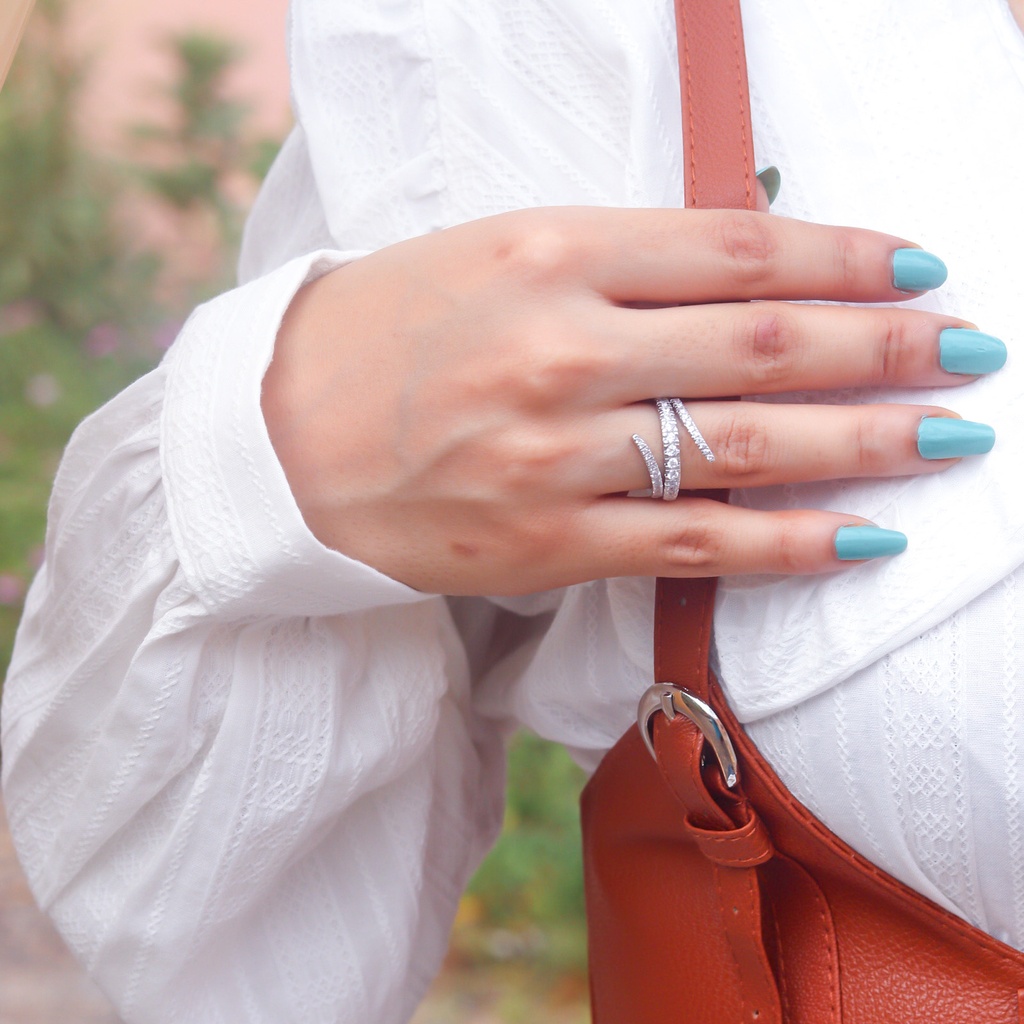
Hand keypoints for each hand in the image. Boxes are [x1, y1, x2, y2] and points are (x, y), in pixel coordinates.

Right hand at [262, 206, 997, 594]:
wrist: (283, 436)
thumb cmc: (390, 330)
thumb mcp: (497, 256)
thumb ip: (620, 264)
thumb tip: (750, 281)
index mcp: (549, 253)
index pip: (737, 249)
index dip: (845, 256)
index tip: (917, 267)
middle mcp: (561, 349)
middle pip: (766, 346)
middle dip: (888, 347)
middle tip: (971, 350)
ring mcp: (556, 453)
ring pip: (746, 449)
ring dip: (866, 444)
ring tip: (949, 440)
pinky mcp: (547, 542)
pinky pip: (694, 546)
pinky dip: (789, 542)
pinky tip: (864, 537)